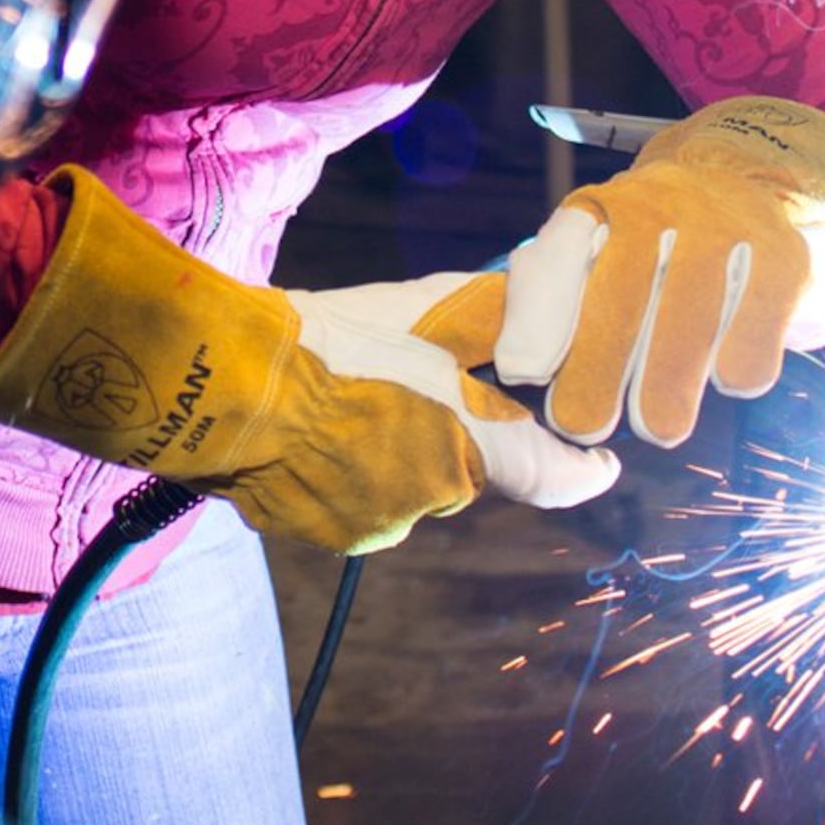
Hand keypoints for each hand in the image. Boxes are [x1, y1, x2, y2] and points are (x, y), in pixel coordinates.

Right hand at [0, 173, 619, 554]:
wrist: (220, 387)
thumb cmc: (325, 339)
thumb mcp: (413, 314)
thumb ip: (477, 316)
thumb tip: (519, 293)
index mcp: (464, 449)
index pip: (550, 472)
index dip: (582, 469)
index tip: (604, 467)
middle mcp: (428, 502)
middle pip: (464, 466)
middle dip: (450, 429)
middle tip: (411, 379)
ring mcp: (373, 523)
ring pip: (407, 483)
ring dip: (391, 446)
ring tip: (347, 395)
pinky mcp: (324, 530)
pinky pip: (356, 497)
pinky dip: (345, 468)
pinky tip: (312, 428)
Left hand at [480, 96, 824, 448]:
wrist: (747, 187)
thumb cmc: (646, 248)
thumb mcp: (590, 256)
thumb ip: (546, 302)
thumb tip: (518, 368)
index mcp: (601, 207)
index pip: (561, 254)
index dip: (540, 312)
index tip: (523, 370)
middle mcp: (660, 203)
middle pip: (625, 291)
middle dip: (600, 364)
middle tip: (582, 424)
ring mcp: (725, 225)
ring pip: (693, 313)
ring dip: (670, 378)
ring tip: (658, 429)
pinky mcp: (783, 256)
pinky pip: (757, 324)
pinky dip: (739, 364)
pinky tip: (724, 379)